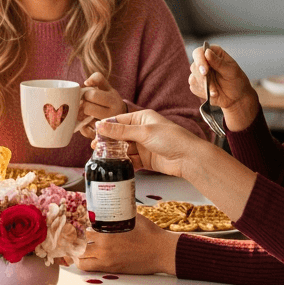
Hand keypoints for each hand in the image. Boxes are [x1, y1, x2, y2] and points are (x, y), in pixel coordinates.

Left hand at [76, 214, 177, 274]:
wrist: (161, 252)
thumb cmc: (150, 233)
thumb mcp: (132, 217)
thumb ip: (118, 213)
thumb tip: (109, 203)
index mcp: (108, 231)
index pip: (83, 226)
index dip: (76, 223)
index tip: (73, 221)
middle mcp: (104, 246)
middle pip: (77, 241)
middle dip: (72, 236)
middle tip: (70, 233)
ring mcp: (106, 259)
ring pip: (79, 256)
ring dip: (74, 250)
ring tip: (73, 245)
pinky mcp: (109, 268)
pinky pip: (87, 267)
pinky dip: (80, 262)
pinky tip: (80, 257)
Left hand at [77, 72, 126, 135]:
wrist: (123, 120)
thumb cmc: (109, 100)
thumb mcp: (107, 87)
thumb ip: (97, 78)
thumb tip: (86, 82)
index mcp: (113, 99)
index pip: (92, 94)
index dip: (85, 94)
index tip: (87, 96)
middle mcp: (113, 114)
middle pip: (87, 108)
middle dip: (82, 106)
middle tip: (83, 106)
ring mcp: (108, 127)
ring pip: (85, 122)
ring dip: (81, 117)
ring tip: (86, 115)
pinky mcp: (102, 137)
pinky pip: (86, 132)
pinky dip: (83, 128)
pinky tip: (87, 124)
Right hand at [95, 110, 210, 178]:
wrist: (188, 158)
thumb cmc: (172, 139)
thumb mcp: (144, 132)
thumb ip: (121, 130)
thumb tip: (101, 126)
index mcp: (142, 118)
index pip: (119, 120)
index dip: (106, 127)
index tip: (95, 133)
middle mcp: (142, 131)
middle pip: (120, 136)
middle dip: (108, 142)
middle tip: (96, 148)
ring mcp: (144, 146)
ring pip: (124, 149)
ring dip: (115, 154)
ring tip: (103, 158)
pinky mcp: (146, 159)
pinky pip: (130, 160)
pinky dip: (124, 163)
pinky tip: (116, 166)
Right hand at [189, 45, 258, 130]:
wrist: (237, 98)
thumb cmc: (237, 82)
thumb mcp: (231, 71)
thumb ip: (219, 63)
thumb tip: (207, 52)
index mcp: (214, 54)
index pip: (199, 52)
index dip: (199, 60)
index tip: (205, 71)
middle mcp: (205, 62)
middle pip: (194, 66)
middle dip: (202, 77)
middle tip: (212, 86)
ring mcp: (200, 73)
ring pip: (193, 77)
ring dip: (204, 86)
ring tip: (216, 91)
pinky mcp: (197, 84)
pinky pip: (193, 87)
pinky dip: (202, 92)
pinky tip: (212, 93)